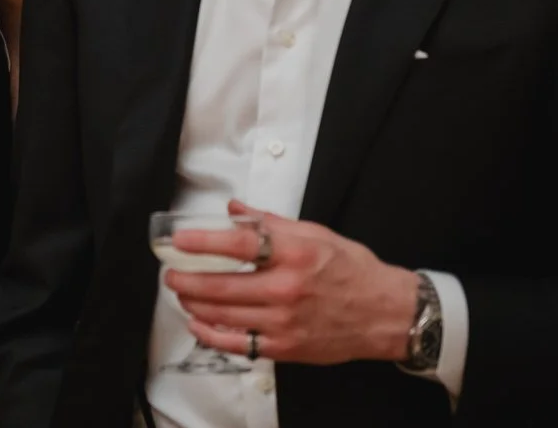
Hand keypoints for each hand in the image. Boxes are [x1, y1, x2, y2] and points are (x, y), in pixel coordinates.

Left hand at [164, 201, 417, 365]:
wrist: (386, 314)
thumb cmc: (352, 271)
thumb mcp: (315, 234)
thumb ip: (270, 222)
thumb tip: (234, 210)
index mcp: (295, 254)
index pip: (240, 245)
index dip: (204, 241)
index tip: (180, 239)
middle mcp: (288, 288)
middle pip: (223, 285)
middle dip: (187, 279)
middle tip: (170, 272)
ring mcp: (285, 322)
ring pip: (225, 315)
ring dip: (194, 304)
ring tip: (181, 293)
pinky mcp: (285, 347)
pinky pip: (238, 344)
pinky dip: (212, 335)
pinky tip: (198, 323)